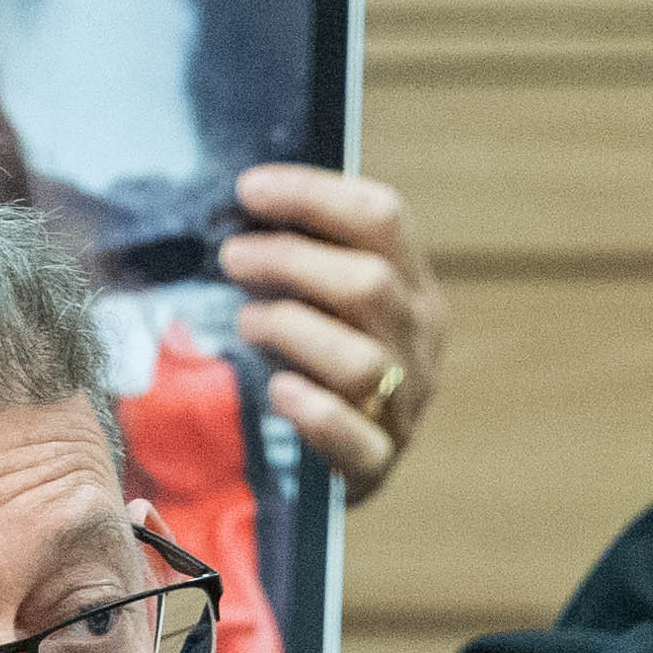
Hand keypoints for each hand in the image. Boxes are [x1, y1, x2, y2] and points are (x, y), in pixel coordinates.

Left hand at [216, 163, 439, 499]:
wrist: (346, 464)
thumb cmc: (323, 364)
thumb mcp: (330, 302)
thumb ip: (305, 260)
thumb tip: (241, 213)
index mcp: (414, 287)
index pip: (384, 219)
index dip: (315, 195)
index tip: (249, 189)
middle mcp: (420, 340)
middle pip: (372, 283)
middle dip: (291, 259)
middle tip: (232, 256)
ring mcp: (405, 404)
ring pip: (361, 360)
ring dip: (293, 330)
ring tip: (248, 323)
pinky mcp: (378, 463)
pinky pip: (356, 440)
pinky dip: (315, 413)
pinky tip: (279, 391)